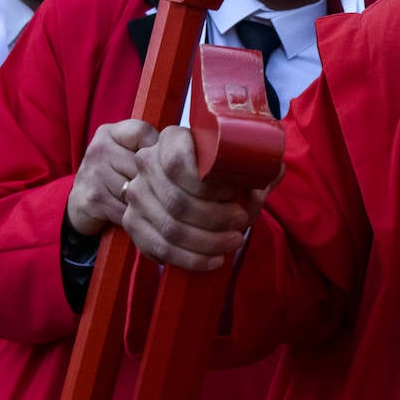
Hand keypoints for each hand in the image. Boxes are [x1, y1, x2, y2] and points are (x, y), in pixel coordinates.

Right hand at [66, 119, 159, 236]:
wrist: (81, 203)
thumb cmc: (116, 176)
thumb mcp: (127, 153)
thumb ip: (151, 147)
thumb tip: (193, 151)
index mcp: (110, 133)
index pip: (144, 133)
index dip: (159, 150)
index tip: (163, 164)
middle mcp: (99, 149)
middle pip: (143, 164)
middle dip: (157, 180)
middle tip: (163, 189)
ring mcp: (93, 174)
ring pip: (137, 188)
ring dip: (149, 201)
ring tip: (151, 202)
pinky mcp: (92, 199)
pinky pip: (127, 209)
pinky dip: (137, 216)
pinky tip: (138, 215)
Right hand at [122, 125, 278, 271]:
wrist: (191, 183)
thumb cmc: (222, 170)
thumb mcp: (241, 163)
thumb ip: (258, 169)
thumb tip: (267, 180)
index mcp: (171, 139)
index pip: (177, 163)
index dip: (205, 184)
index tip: (231, 193)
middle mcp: (146, 162)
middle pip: (177, 201)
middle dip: (214, 219)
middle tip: (242, 222)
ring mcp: (136, 193)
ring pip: (169, 228)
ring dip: (206, 242)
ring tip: (234, 241)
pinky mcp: (132, 221)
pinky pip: (158, 248)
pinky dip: (190, 259)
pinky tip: (213, 260)